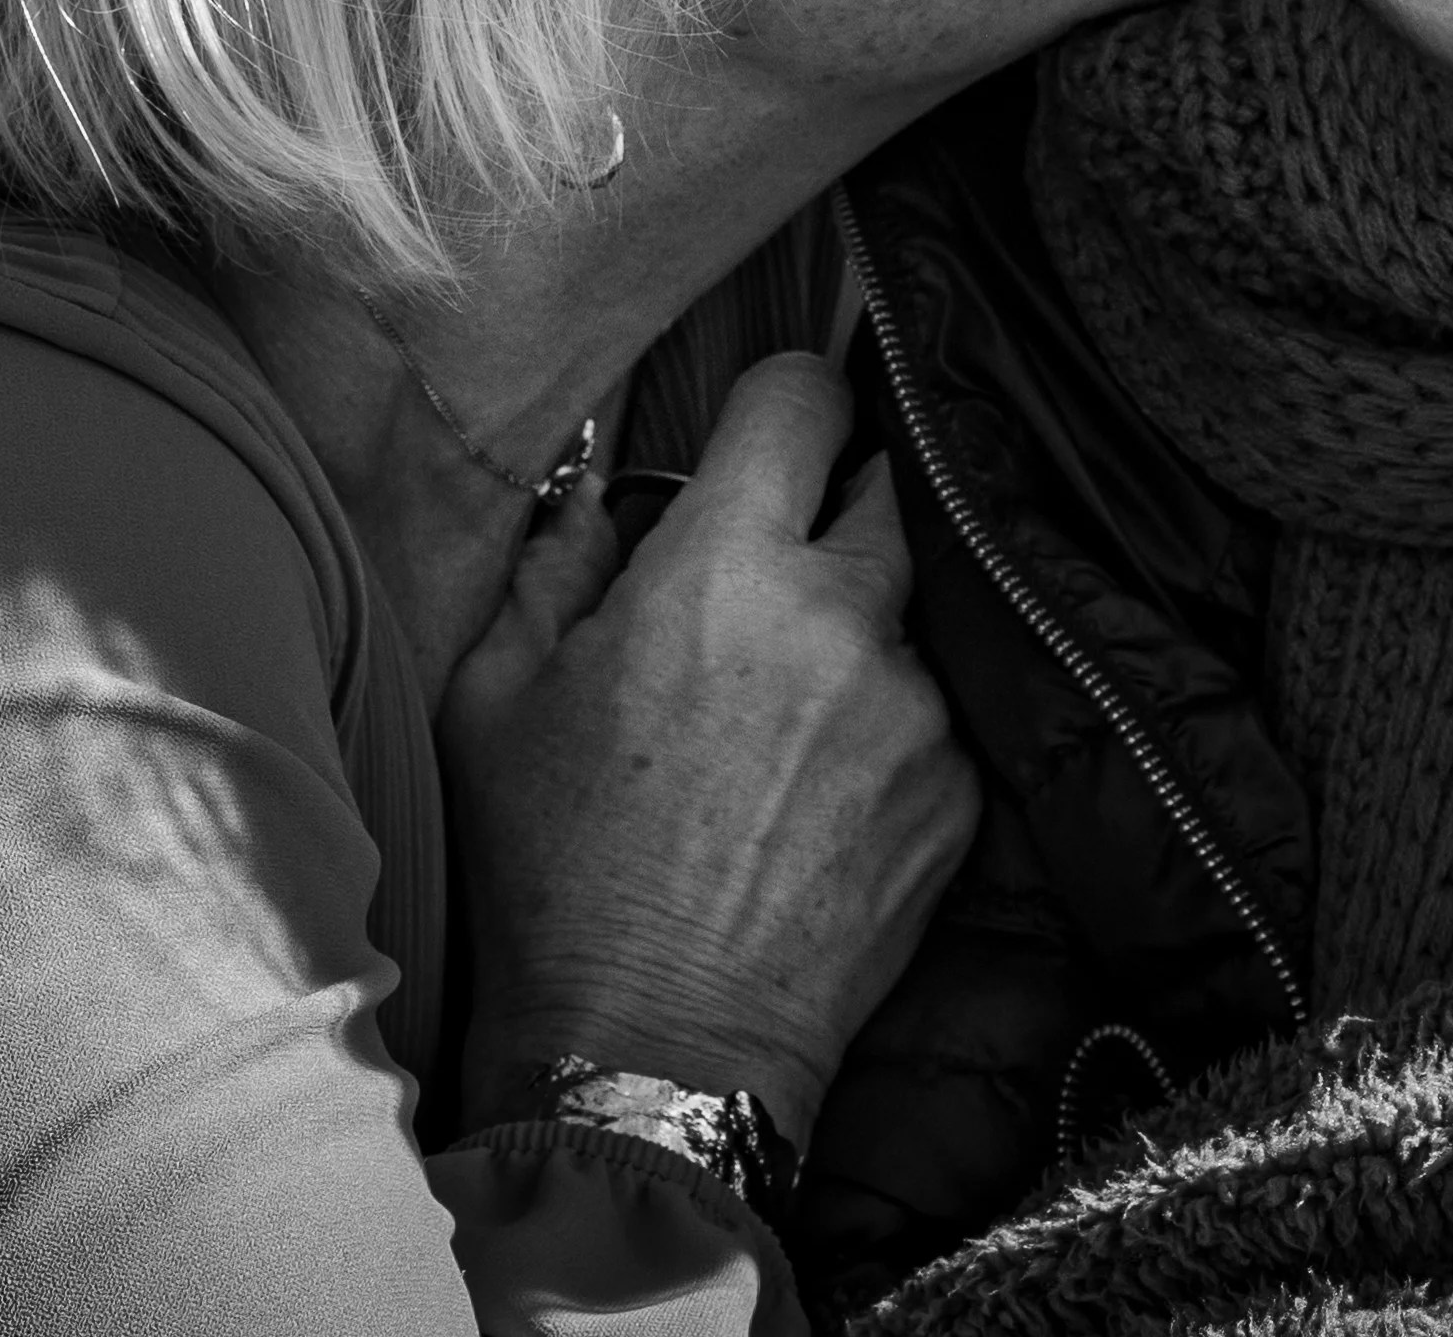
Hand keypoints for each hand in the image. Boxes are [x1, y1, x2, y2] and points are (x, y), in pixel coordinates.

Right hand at [441, 352, 978, 1142]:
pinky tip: (812, 802)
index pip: (802, 400)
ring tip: (775, 730)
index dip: (783, 401)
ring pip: (905, 615)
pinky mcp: (960, 791)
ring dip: (854, 639)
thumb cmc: (551, 876)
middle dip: (828, 513)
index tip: (766, 429)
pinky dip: (883, 733)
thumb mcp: (493, 704)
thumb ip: (551, 567)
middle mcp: (843, 619)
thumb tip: (598, 495)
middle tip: (767, 579)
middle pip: (878, 491)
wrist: (653, 1053)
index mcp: (722, 573)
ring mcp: (918, 708)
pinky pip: (931, 716)